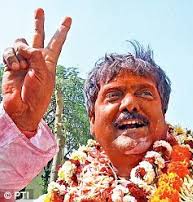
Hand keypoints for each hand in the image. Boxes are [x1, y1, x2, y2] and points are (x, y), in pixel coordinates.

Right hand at [2, 8, 71, 133]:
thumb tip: (25, 45)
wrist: (23, 108)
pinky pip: (9, 51)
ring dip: (19, 52)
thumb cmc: (38, 94)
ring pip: (19, 41)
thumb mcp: (44, 74)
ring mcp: (23, 60)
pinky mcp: (10, 63)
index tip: (68, 19)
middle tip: (40, 9)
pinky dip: (10, 57)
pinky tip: (14, 67)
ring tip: (21, 67)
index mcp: (49, 61)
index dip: (62, 30)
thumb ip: (36, 56)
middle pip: (38, 35)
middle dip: (38, 23)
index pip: (57, 42)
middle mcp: (37, 58)